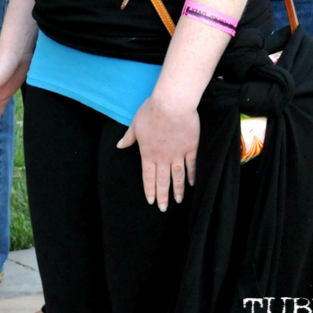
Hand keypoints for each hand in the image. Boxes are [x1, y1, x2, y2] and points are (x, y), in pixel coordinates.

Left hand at [117, 95, 198, 210]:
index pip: (148, 176)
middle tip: (163, 208)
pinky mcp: (191, 147)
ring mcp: (178, 153)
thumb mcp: (135, 123)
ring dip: (178, 190)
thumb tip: (120, 145)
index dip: (149, 189)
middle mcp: (163, 157)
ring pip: (177, 177)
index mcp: (148, 153)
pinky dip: (192, 175)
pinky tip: (192, 183)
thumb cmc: (152, 111)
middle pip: (162, 181)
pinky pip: (191, 164)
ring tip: (178, 201)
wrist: (171, 104)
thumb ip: (129, 137)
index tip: (151, 200)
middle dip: (162, 196)